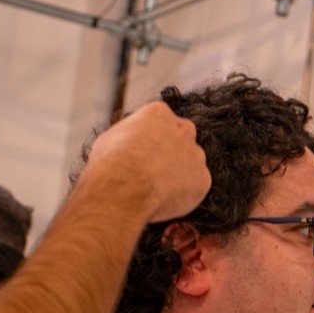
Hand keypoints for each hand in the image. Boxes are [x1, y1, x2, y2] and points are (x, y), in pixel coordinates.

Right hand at [79, 102, 210, 222]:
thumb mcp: (111, 138)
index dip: (153, 139)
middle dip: (173, 151)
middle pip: (183, 138)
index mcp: (160, 113)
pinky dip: (185, 194)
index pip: (164, 122)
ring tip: (156, 188)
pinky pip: (196, 187)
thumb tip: (130, 143)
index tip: (145, 153)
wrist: (124, 188)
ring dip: (180, 174)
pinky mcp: (203, 179)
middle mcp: (184, 130)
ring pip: (191, 163)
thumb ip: (130, 137)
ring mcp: (196, 154)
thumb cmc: (110, 163)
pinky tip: (165, 199)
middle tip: (156, 170)